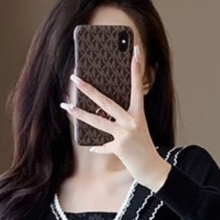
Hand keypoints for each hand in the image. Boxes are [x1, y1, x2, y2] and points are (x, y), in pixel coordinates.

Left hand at [61, 44, 171, 191]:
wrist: (152, 169)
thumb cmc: (143, 146)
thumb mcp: (138, 128)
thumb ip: (124, 118)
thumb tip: (102, 110)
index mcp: (139, 113)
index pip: (137, 87)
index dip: (136, 69)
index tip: (135, 51)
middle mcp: (132, 121)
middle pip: (106, 102)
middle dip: (88, 89)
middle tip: (75, 78)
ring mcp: (125, 134)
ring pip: (98, 121)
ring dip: (80, 114)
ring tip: (67, 106)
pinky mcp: (120, 148)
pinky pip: (103, 145)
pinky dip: (98, 147)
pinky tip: (92, 146)